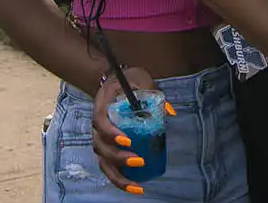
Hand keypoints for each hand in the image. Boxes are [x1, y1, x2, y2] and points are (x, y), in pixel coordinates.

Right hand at [91, 66, 156, 193]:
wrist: (114, 82)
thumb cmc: (128, 81)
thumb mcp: (141, 79)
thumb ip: (153, 92)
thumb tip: (170, 113)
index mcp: (102, 106)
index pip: (100, 122)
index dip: (110, 133)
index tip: (127, 140)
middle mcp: (97, 125)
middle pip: (100, 146)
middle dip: (118, 157)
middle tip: (139, 160)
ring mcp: (101, 139)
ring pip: (102, 161)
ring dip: (118, 175)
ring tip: (136, 184)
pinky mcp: (107, 150)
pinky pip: (109, 167)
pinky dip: (119, 180)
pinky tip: (135, 187)